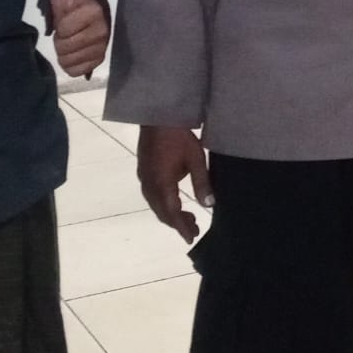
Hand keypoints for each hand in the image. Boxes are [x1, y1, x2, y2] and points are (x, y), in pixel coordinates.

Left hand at [47, 0, 109, 77]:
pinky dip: (70, 64)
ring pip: (70, 60)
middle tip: (65, 30)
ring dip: (64, 52)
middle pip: (66, 48)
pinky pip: (78, 70)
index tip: (64, 17)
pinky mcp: (100, 59)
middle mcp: (103, 31)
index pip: (64, 30)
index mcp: (95, 12)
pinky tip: (72, 52)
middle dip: (60, 40)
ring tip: (69, 38)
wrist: (79, 8)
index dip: (59, 26)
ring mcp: (103, 47)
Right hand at [138, 124, 211, 243]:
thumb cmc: (179, 135)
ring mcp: (144, 176)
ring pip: (155, 204)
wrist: (157, 114)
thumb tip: (209, 205)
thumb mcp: (195, 159)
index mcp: (162, 183)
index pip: (172, 213)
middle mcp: (149, 184)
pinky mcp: (143, 169)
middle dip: (176, 223)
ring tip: (187, 217)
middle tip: (194, 228)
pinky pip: (151, 194)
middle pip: (161, 211)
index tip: (191, 238)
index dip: (181, 228)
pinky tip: (173, 199)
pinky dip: (162, 203)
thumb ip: (202, 183)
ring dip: (169, 213)